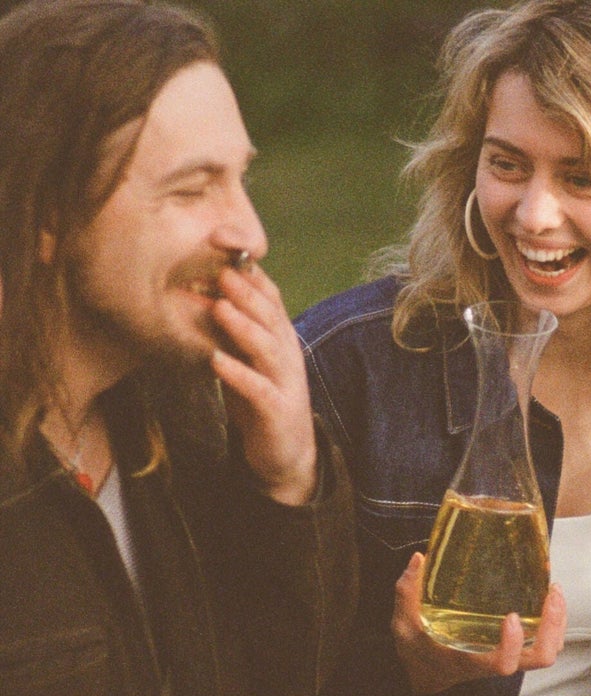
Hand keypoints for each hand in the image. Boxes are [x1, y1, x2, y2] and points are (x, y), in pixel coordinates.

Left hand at [209, 261, 317, 505]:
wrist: (286, 454)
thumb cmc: (259, 399)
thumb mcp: (246, 356)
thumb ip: (231, 326)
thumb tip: (197, 286)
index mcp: (279, 336)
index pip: (268, 294)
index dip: (248, 268)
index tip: (220, 240)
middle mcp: (287, 354)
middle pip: (270, 316)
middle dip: (246, 292)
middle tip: (220, 269)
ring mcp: (286, 382)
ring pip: (268, 348)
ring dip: (243, 327)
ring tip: (219, 308)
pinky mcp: (278, 411)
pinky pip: (258, 389)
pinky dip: (238, 374)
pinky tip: (216, 361)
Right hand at [392, 551, 565, 693]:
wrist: (427, 670)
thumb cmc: (417, 648)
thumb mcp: (403, 623)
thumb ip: (407, 592)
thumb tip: (419, 558)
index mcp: (469, 661)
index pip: (501, 664)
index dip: (513, 644)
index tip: (513, 616)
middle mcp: (495, 663)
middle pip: (539, 658)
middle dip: (551, 628)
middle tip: (551, 594)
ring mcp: (509, 657)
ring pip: (547, 651)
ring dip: (557, 623)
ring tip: (554, 590)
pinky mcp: (515, 649)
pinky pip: (544, 642)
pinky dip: (553, 622)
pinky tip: (548, 595)